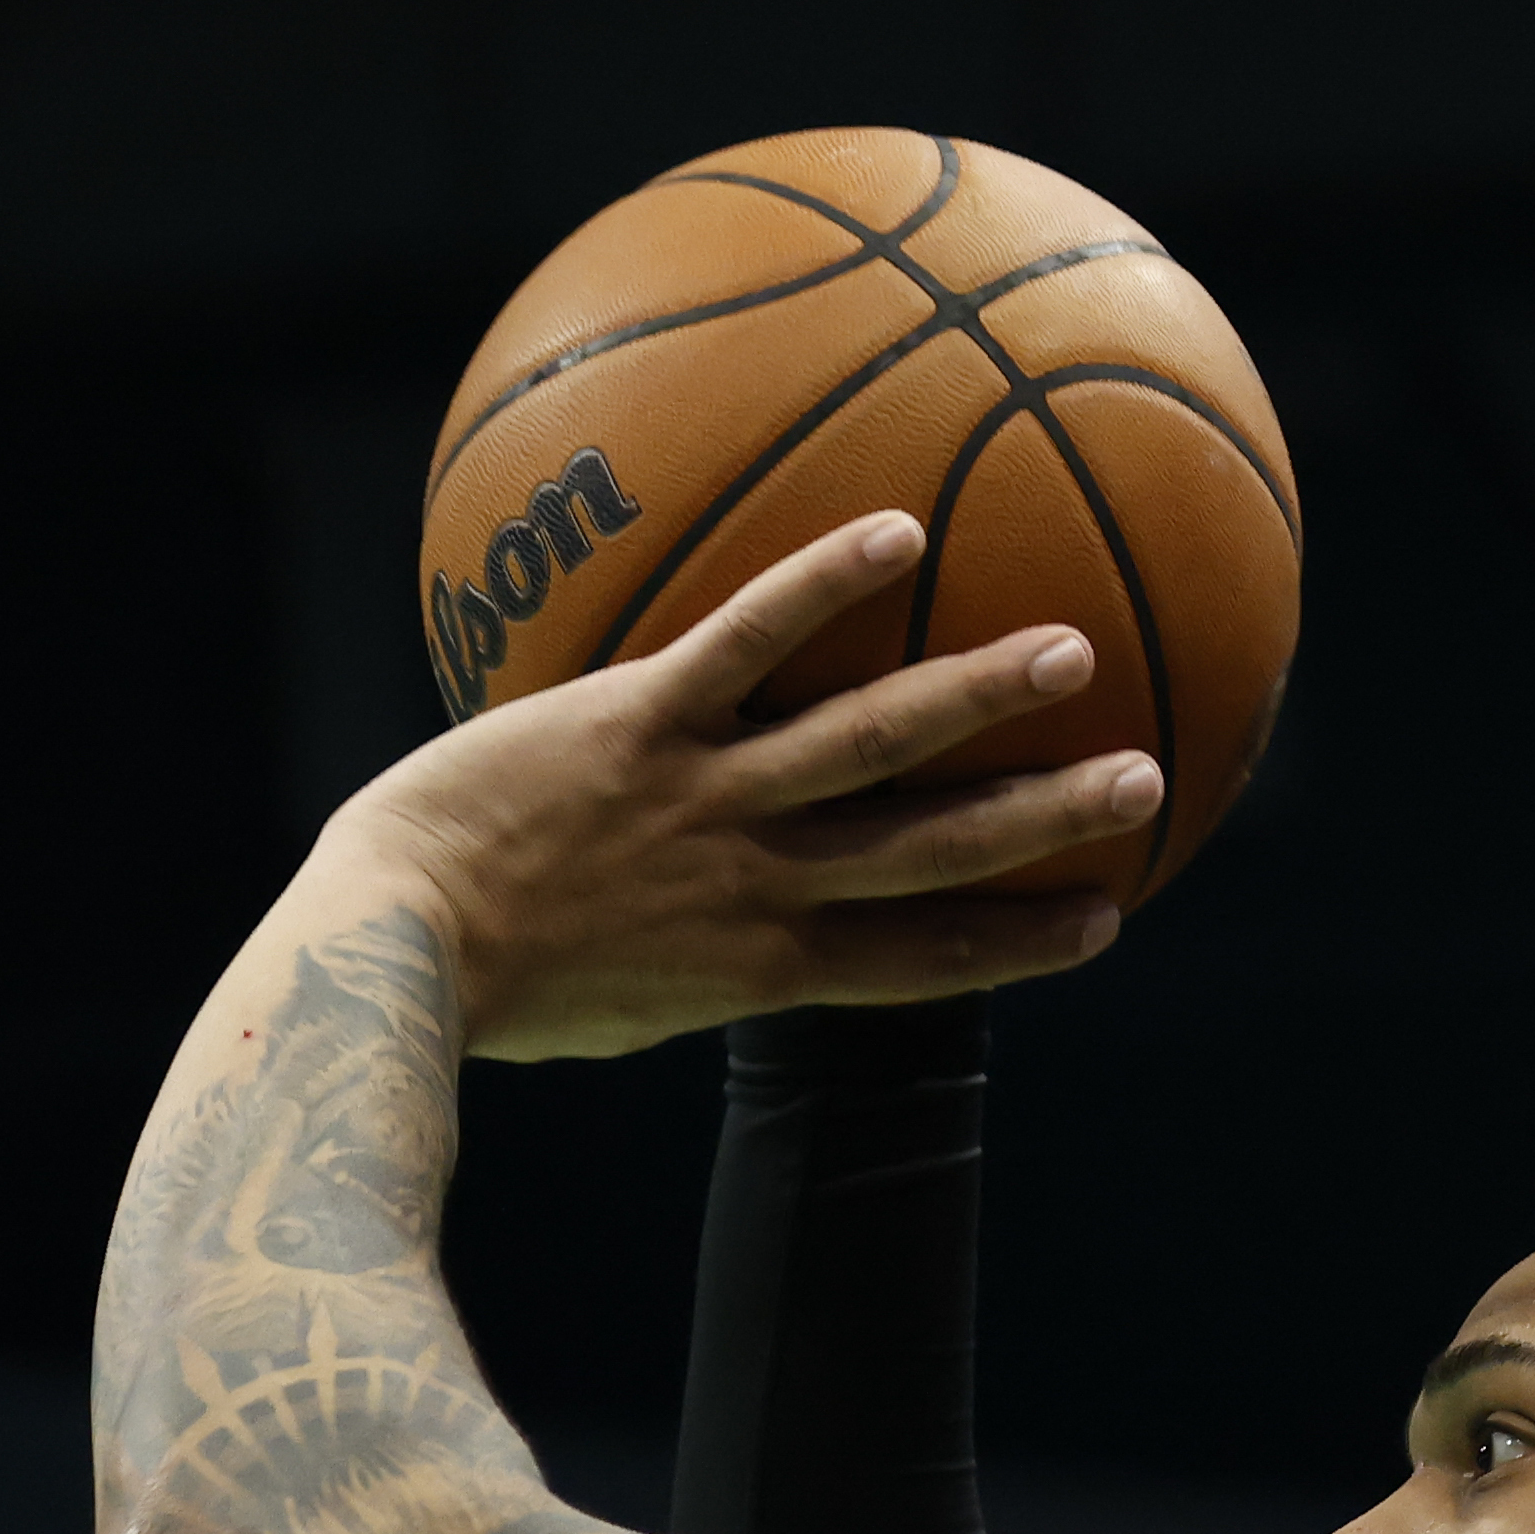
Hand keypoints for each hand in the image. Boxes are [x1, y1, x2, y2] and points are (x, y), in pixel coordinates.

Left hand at [321, 513, 1163, 1061]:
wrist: (389, 957)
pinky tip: (899, 531)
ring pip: (870, 746)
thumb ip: (680, 959)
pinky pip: (745, 644)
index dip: (1017, 944)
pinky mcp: (635, 724)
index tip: (1104, 920)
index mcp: (757, 969)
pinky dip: (821, 589)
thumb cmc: (481, 988)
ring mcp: (704, 802)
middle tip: (1146, 783)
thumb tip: (700, 942)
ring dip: (977, 696)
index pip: (919, 963)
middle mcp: (756, 887)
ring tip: (1071, 648)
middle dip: (1045, 820)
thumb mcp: (607, 1002)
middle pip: (933, 854)